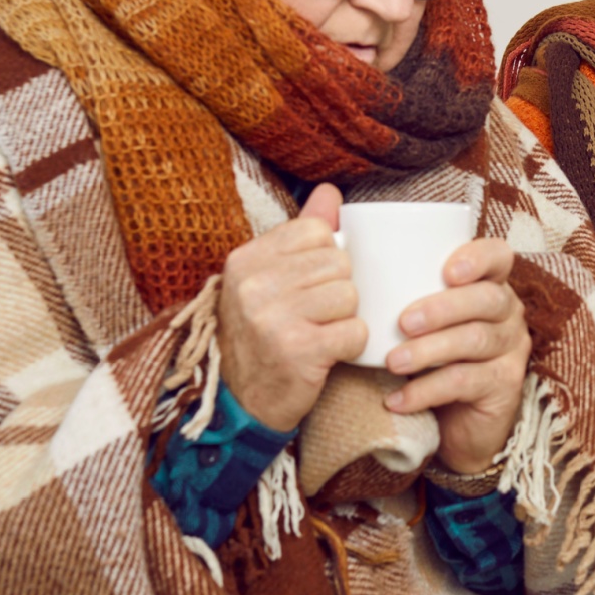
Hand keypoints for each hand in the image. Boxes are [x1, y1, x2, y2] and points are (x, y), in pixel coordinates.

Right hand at [216, 184, 366, 432]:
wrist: (239, 403)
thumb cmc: (261, 335)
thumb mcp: (267, 279)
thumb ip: (300, 233)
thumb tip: (330, 191)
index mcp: (246, 259)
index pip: (317, 231)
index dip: (326, 258)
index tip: (309, 284)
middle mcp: (254, 285)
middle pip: (338, 263)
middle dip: (338, 291)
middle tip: (314, 316)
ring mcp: (273, 318)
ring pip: (350, 295)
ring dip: (345, 319)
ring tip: (319, 333)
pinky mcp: (298, 350)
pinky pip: (355, 330)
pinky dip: (350, 345)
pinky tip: (327, 354)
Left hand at [382, 237, 531, 473]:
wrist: (453, 420)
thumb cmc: (427, 356)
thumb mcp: (417, 318)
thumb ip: (395, 288)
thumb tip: (341, 247)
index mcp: (489, 284)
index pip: (498, 256)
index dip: (478, 258)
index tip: (446, 271)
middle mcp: (508, 313)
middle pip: (487, 299)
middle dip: (442, 308)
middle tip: (402, 323)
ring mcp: (511, 349)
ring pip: (476, 340)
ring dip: (430, 349)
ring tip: (393, 361)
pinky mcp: (504, 386)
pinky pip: (466, 382)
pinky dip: (426, 390)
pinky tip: (398, 399)